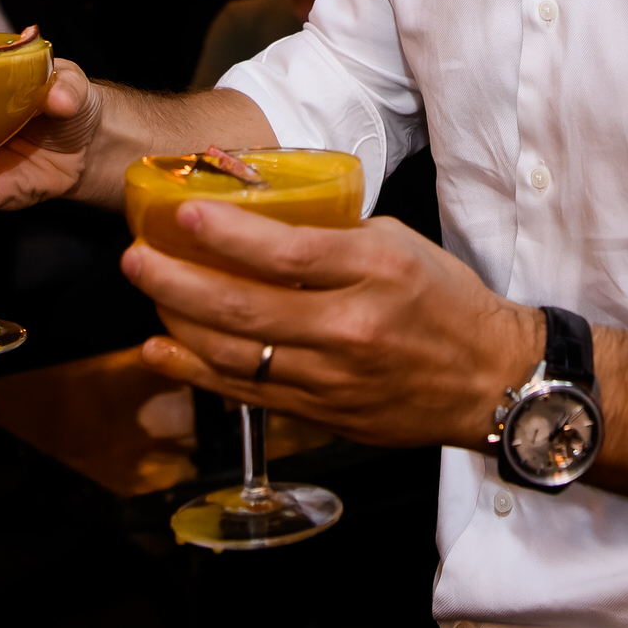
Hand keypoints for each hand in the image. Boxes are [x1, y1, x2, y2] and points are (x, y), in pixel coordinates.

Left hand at [123, 203, 538, 449]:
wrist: (491, 380)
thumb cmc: (448, 303)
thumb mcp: (401, 246)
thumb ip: (335, 238)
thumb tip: (267, 225)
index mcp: (378, 274)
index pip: (289, 255)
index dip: (228, 236)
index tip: (182, 214)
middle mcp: (352, 328)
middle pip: (247, 308)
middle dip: (179, 282)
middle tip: (137, 257)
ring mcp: (334, 379)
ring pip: (238, 355)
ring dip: (179, 325)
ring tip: (147, 293)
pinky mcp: (324, 414)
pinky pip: (248, 394)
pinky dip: (198, 373)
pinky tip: (163, 352)